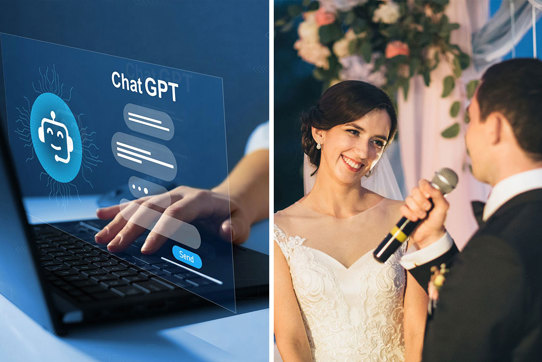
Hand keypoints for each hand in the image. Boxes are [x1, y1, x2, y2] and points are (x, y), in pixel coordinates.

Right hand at [94, 186, 250, 253]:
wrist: (231, 201)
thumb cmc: (235, 215)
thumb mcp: (243, 222)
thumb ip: (237, 228)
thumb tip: (226, 231)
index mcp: (200, 200)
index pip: (176, 214)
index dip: (160, 231)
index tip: (146, 250)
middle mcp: (181, 194)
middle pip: (152, 209)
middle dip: (131, 228)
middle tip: (113, 247)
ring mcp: (170, 196)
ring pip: (140, 205)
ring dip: (119, 221)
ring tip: (101, 237)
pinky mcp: (162, 200)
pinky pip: (138, 203)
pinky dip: (119, 210)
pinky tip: (101, 216)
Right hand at [400, 179, 448, 248]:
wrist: (430, 235)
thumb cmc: (438, 220)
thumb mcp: (443, 207)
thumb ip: (438, 194)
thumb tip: (428, 186)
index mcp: (429, 193)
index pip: (423, 182)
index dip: (424, 187)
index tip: (428, 195)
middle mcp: (420, 197)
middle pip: (414, 190)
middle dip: (421, 201)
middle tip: (428, 208)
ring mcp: (412, 204)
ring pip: (408, 199)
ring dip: (417, 209)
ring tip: (423, 216)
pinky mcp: (405, 212)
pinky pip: (403, 208)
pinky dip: (410, 214)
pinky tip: (415, 219)